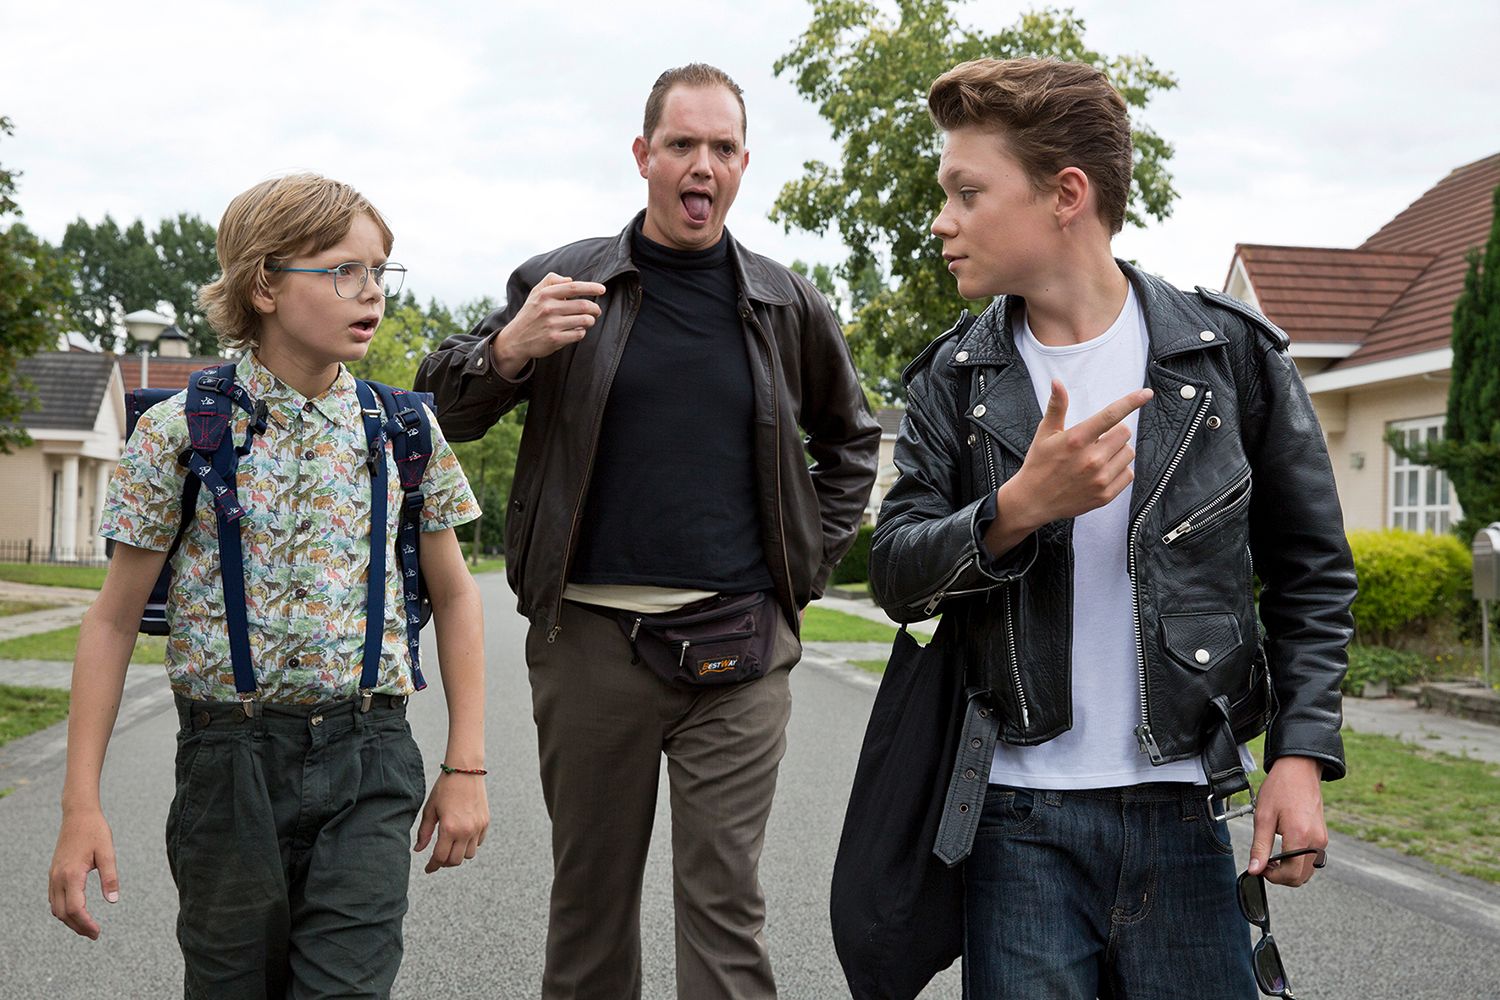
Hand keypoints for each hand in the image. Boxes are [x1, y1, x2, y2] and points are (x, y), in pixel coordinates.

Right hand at [48, 808, 120, 938]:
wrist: (78, 815)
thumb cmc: (95, 831)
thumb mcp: (108, 853)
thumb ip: (110, 877)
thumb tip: (113, 900)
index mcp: (72, 875)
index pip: (75, 909)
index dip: (86, 924)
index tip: (97, 932)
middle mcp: (58, 878)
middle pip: (63, 913)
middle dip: (78, 926)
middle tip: (94, 934)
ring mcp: (53, 876)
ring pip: (56, 908)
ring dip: (69, 920)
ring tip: (87, 926)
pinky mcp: (54, 873)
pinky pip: (54, 898)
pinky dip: (63, 910)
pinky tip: (76, 911)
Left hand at [414, 772, 489, 873]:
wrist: (465, 770)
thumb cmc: (445, 788)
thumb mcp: (430, 809)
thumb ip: (424, 832)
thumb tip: (418, 849)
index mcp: (449, 828)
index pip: (440, 857)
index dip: (432, 866)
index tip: (428, 868)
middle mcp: (465, 831)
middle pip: (455, 860)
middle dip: (444, 862)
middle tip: (437, 858)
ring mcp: (477, 827)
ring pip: (468, 855)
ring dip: (458, 855)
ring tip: (450, 847)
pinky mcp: (485, 822)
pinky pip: (478, 843)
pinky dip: (469, 845)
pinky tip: (461, 837)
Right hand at [491, 272, 606, 376]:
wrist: (516, 338)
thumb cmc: (531, 313)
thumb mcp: (536, 293)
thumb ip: (551, 280)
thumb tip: (570, 279)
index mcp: (545, 294)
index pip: (573, 287)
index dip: (591, 287)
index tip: (602, 289)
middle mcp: (548, 308)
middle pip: (583, 305)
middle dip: (595, 308)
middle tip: (596, 310)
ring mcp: (552, 324)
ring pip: (584, 320)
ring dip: (590, 321)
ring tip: (588, 320)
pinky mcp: (555, 339)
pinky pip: (579, 334)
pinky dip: (582, 332)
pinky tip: (576, 330)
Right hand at [1000, 380, 1152, 530]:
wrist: (1033, 501)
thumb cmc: (1039, 464)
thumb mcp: (1045, 433)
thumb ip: (1057, 406)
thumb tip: (1057, 382)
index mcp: (1076, 439)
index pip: (1110, 415)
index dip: (1131, 401)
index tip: (1146, 393)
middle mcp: (1091, 459)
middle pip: (1124, 433)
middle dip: (1114, 432)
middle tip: (1098, 439)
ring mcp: (1100, 479)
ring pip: (1129, 453)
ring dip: (1118, 451)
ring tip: (1099, 456)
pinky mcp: (1105, 495)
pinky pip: (1129, 474)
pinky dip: (1120, 469)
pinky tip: (1103, 471)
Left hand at [1248, 755, 1326, 886]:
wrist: (1299, 770)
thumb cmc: (1280, 789)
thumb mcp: (1263, 817)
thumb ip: (1259, 847)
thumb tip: (1254, 870)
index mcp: (1301, 836)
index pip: (1290, 874)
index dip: (1272, 877)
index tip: (1259, 868)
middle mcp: (1316, 841)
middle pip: (1300, 877)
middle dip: (1281, 876)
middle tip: (1264, 863)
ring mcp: (1322, 840)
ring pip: (1307, 871)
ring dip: (1290, 870)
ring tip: (1272, 855)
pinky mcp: (1322, 837)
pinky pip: (1311, 859)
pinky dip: (1297, 862)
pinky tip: (1284, 849)